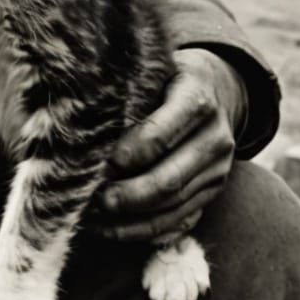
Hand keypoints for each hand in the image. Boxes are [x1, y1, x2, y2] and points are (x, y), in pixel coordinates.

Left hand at [93, 48, 243, 241]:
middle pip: (170, 178)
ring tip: (93, 219)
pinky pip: (179, 221)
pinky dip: (143, 231)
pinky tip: (111, 230)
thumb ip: (129, 90)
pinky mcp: (212, 193)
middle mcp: (215, 139)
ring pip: (174, 205)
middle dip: (128, 194)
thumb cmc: (168, 76)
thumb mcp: (155, 69)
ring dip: (131, 218)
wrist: (218, 90)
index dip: (130, 151)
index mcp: (198, 100)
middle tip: (93, 200)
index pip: (161, 132)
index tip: (101, 162)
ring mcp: (218, 171)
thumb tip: (81, 115)